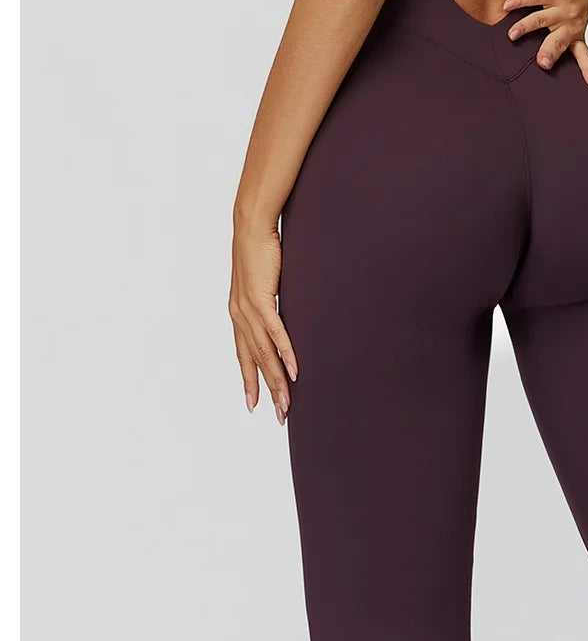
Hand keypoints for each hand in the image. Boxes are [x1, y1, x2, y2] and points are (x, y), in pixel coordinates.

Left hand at [229, 222, 296, 423]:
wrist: (251, 226)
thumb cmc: (259, 251)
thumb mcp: (263, 282)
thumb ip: (268, 302)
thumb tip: (280, 314)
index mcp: (239, 314)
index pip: (244, 355)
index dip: (249, 380)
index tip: (253, 404)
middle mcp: (239, 316)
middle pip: (254, 361)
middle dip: (266, 390)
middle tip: (277, 415)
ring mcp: (248, 309)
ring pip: (264, 353)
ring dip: (277, 380)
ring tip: (286, 402)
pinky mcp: (261, 299)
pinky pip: (275, 332)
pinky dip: (285, 352)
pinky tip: (294, 370)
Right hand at [502, 0, 587, 88]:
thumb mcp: (579, 16)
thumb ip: (565, 30)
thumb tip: (546, 46)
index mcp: (577, 31)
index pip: (583, 56)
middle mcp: (571, 22)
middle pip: (559, 43)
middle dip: (550, 53)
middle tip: (543, 65)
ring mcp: (564, 7)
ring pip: (542, 21)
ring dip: (526, 28)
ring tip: (511, 36)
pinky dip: (520, 1)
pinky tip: (507, 5)